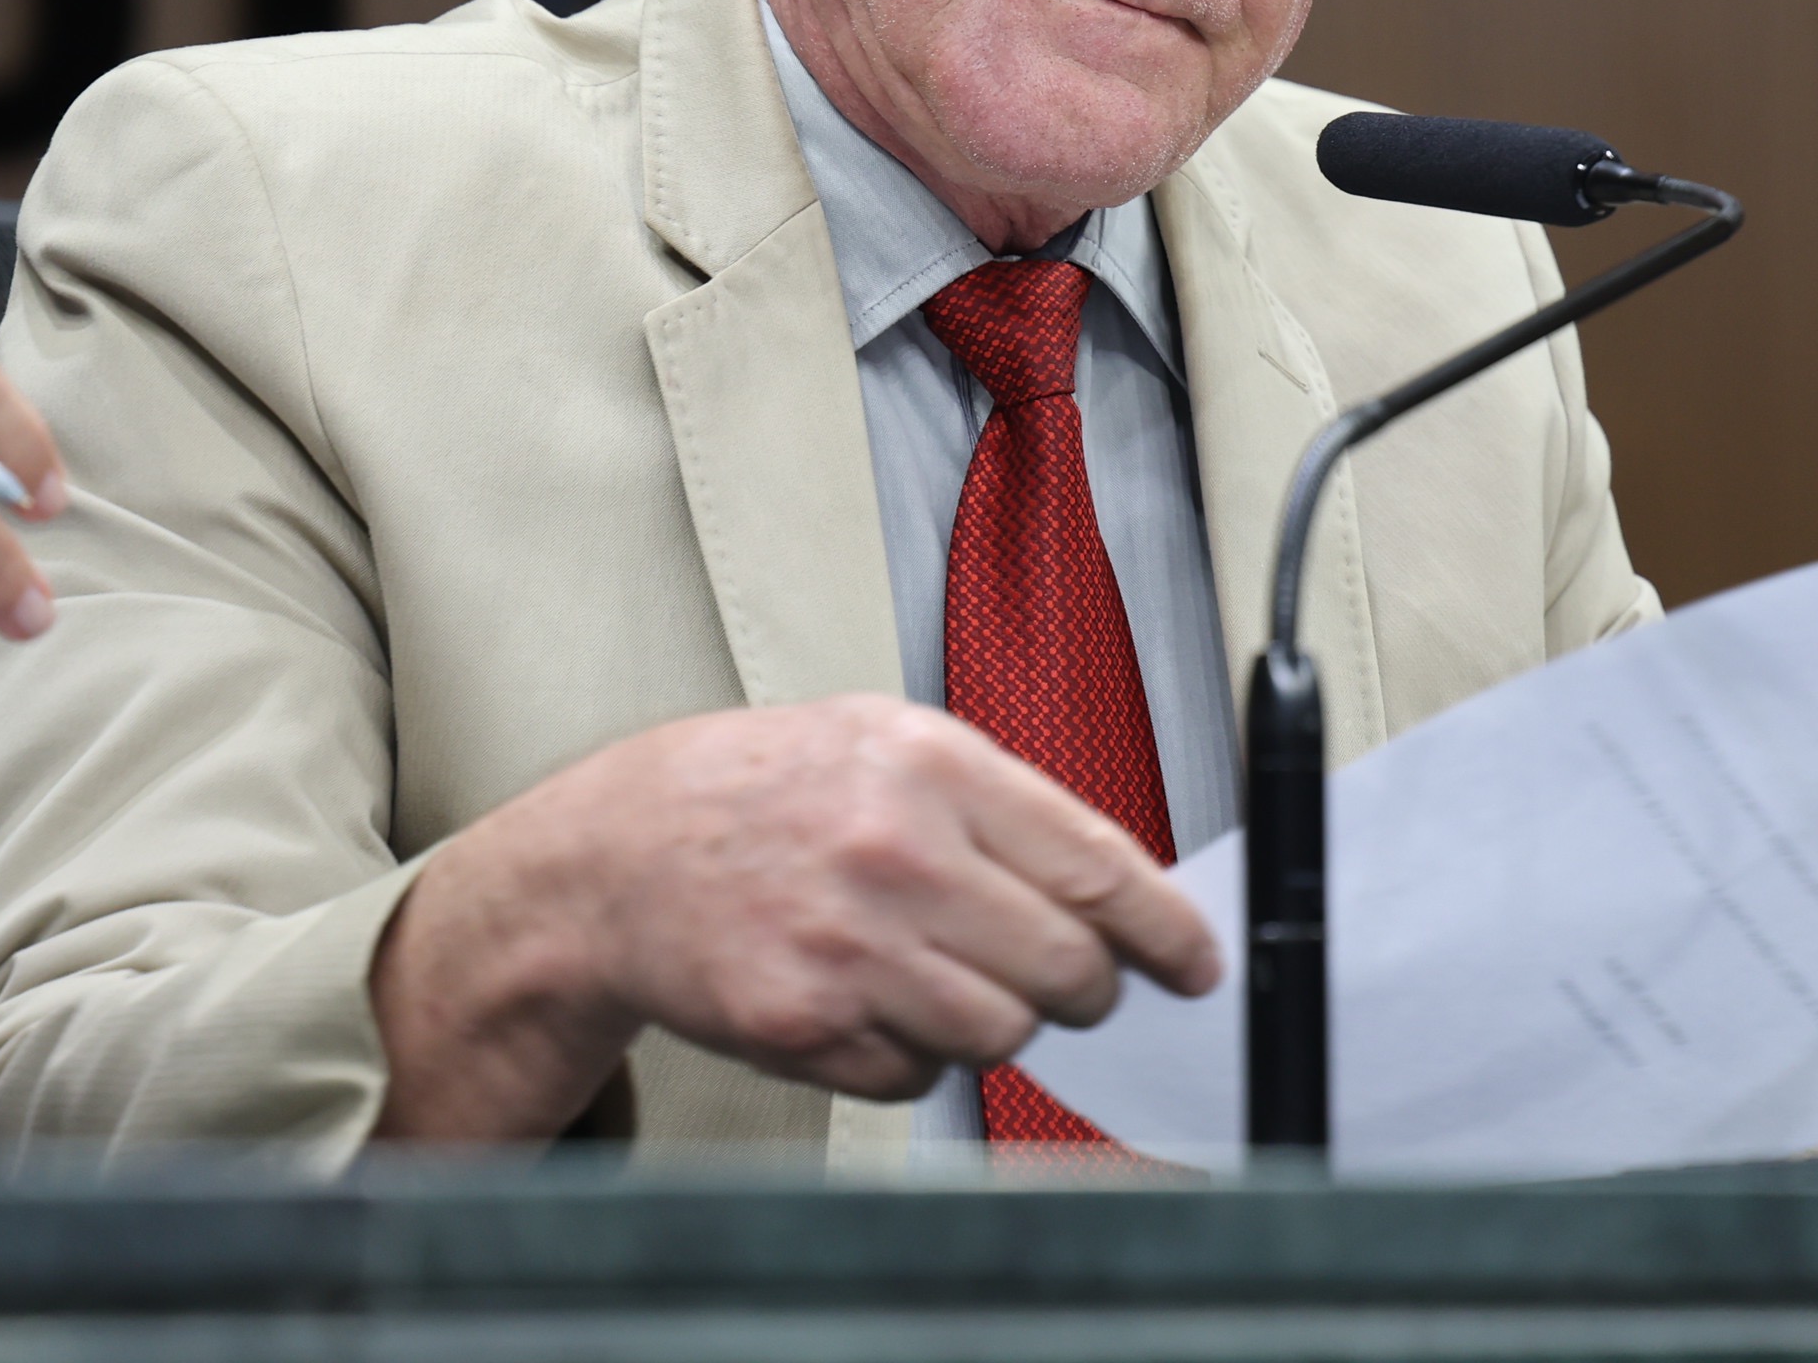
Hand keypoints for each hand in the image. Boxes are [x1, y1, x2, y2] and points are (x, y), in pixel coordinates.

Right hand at [370, 694, 1220, 1139]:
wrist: (621, 851)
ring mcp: (846, 943)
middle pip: (1066, 965)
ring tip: (948, 977)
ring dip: (1000, 1022)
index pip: (1097, 867)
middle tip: (1075, 981)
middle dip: (1088, 986)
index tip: (1195, 961)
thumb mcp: (891, 743)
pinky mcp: (801, 1021)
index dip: (1166, 929)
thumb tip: (1126, 887)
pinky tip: (876, 1001)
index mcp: (932, 765)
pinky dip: (917, 1054)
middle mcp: (894, 851)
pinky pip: (918, 1074)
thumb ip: (1005, 807)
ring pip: (1002, 1032)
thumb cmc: (772, 791)